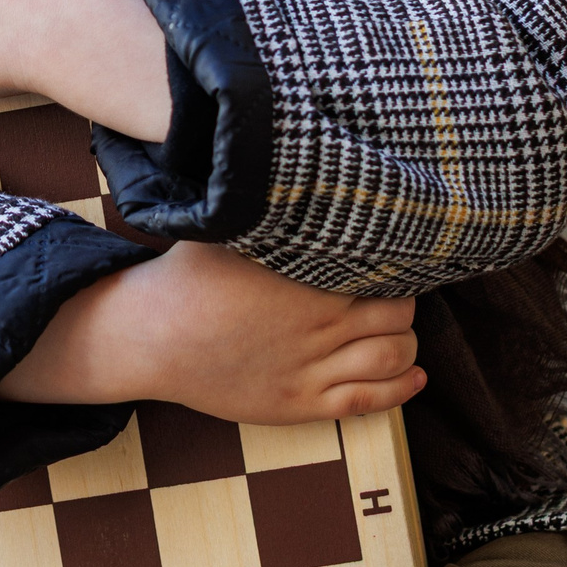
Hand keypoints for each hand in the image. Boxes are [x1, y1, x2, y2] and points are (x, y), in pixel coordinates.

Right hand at [0, 242, 424, 425]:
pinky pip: (368, 402)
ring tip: (401, 331)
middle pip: (398, 316)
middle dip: (405, 303)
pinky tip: (414, 377)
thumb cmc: (190, 277)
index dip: (398, 265)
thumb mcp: (232, 228)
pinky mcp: (301, 403)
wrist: (151, 337)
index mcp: (309, 281)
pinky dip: (400, 389)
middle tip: (394, 293)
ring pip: (392, 359)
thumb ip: (276, 208)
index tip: (395, 256)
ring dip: (407, 344)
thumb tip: (301, 163)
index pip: (385, 272)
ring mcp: (312, 370)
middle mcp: (320, 327)